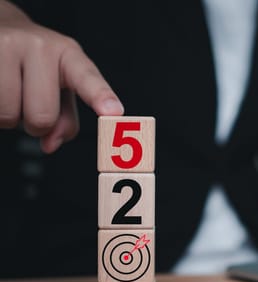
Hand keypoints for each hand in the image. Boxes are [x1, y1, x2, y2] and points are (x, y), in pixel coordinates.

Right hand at [0, 1, 123, 152]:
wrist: (1, 28)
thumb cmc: (37, 64)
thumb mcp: (62, 85)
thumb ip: (67, 118)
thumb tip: (51, 143)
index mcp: (68, 54)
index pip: (86, 79)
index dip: (100, 97)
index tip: (114, 112)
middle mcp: (39, 46)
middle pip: (42, 117)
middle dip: (37, 125)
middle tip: (32, 105)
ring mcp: (6, 48)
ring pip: (8, 115)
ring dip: (9, 117)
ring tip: (12, 94)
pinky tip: (0, 92)